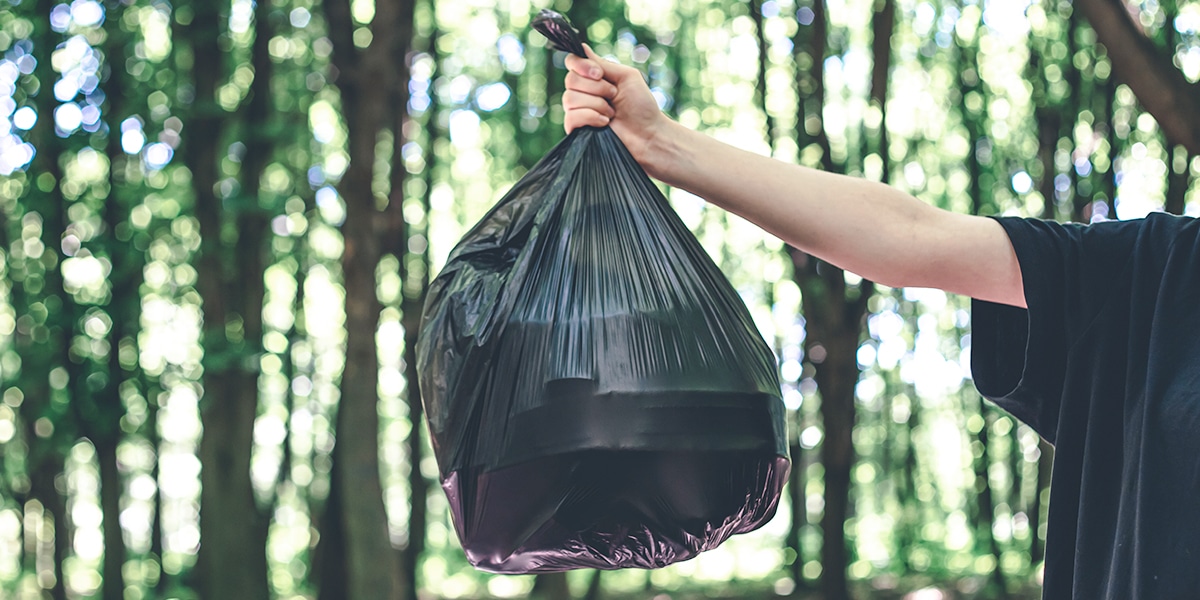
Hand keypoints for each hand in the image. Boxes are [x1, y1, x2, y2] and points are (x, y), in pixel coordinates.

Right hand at [563, 45, 671, 176]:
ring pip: (570, 99)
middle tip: (614, 96)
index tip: (599, 74)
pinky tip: (605, 123)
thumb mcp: (626, 76)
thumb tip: (582, 48)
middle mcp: (582, 92)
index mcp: (593, 77)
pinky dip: (591, 117)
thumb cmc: (641, 106)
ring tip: (612, 113)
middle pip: (570, 80)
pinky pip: (571, 117)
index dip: (581, 66)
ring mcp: (578, 110)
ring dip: (597, 104)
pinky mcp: (576, 129)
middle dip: (597, 88)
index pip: (572, 62)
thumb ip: (603, 64)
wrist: (648, 134)